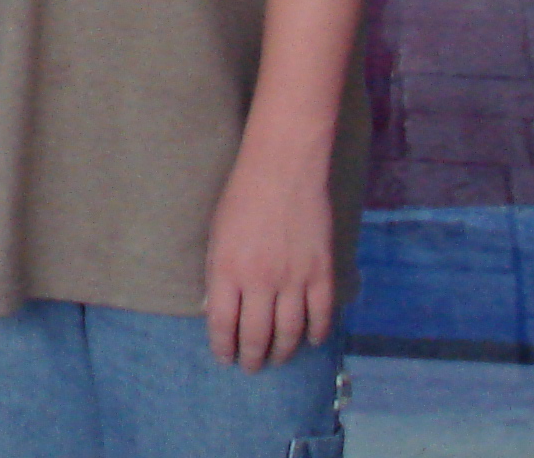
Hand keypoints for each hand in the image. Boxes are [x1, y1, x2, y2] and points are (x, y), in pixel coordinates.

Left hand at [203, 136, 333, 369]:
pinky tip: (310, 341)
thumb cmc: (243, 194)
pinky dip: (316, 334)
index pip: (222, 323)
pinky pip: (321, 316)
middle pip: (256, 335)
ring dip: (282, 352)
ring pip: (289, 333)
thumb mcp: (217, 232)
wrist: (284, 166)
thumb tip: (211, 309)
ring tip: (275, 359)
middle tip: (251, 367)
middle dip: (251, 357)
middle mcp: (260, 280)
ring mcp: (294, 278)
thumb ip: (216, 272)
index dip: (223, 346)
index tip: (224, 358)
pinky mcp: (322, 272)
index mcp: (227, 269)